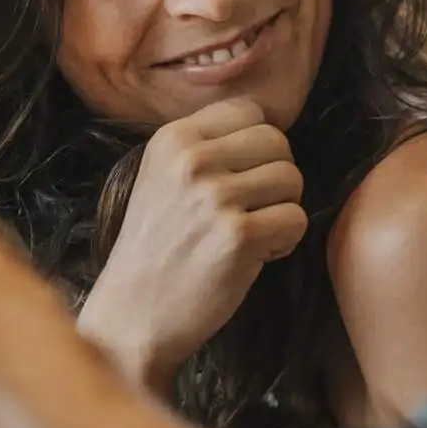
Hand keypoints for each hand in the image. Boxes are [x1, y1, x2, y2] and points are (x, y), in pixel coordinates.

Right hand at [80, 98, 305, 386]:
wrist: (131, 317)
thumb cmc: (154, 251)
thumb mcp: (161, 179)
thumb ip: (205, 147)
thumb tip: (271, 125)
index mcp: (171, 139)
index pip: (249, 110)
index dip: (256, 148)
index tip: (237, 180)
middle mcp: (191, 160)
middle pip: (278, 142)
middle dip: (275, 180)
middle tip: (248, 212)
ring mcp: (214, 197)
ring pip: (292, 180)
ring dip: (281, 211)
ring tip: (247, 235)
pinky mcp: (238, 237)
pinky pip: (296, 220)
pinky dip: (283, 243)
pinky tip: (253, 257)